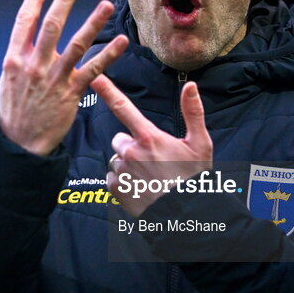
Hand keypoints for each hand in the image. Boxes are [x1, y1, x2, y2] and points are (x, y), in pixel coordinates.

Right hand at [0, 0, 128, 155]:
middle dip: (63, 0)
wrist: (21, 141)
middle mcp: (34, 65)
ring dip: (93, 23)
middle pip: (51, 26)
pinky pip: (94, 69)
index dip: (34, 0)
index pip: (24, 21)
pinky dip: (109, 54)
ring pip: (76, 44)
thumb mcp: (8, 78)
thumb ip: (20, 55)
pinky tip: (121, 42)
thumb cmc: (16, 109)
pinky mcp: (72, 92)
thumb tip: (29, 33)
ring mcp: (54, 78)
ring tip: (105, 5)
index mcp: (15, 58)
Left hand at [92, 74, 212, 216]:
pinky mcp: (116, 189)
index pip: (122, 107)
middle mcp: (131, 152)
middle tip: (152, 160)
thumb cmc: (194, 179)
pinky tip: (140, 188)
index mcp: (149, 137)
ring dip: (128, 165)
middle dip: (131, 146)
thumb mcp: (200, 144)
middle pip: (120, 139)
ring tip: (148, 177)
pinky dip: (123, 182)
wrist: (186, 214)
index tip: (93, 77)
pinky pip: (113, 178)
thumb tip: (190, 86)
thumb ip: (193, 112)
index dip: (107, 90)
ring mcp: (122, 171)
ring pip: (118, 160)